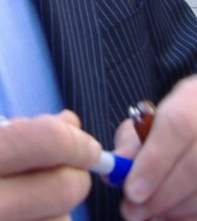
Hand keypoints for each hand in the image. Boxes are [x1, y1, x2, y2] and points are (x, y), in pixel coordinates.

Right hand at [0, 110, 100, 220]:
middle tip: (64, 169)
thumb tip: (72, 126)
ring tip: (26, 198)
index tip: (85, 145)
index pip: (51, 142)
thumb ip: (17, 133)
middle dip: (74, 175)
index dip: (78, 142)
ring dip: (57, 208)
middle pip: (66, 189)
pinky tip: (19, 217)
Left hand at [117, 75, 196, 219]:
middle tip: (132, 210)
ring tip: (146, 213)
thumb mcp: (149, 117)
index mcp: (193, 97)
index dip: (154, 162)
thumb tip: (116, 167)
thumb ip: (131, 140)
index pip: (178, 127)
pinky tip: (167, 214)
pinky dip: (187, 216)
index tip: (131, 190)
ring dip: (173, 210)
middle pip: (194, 166)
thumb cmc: (172, 119)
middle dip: (160, 195)